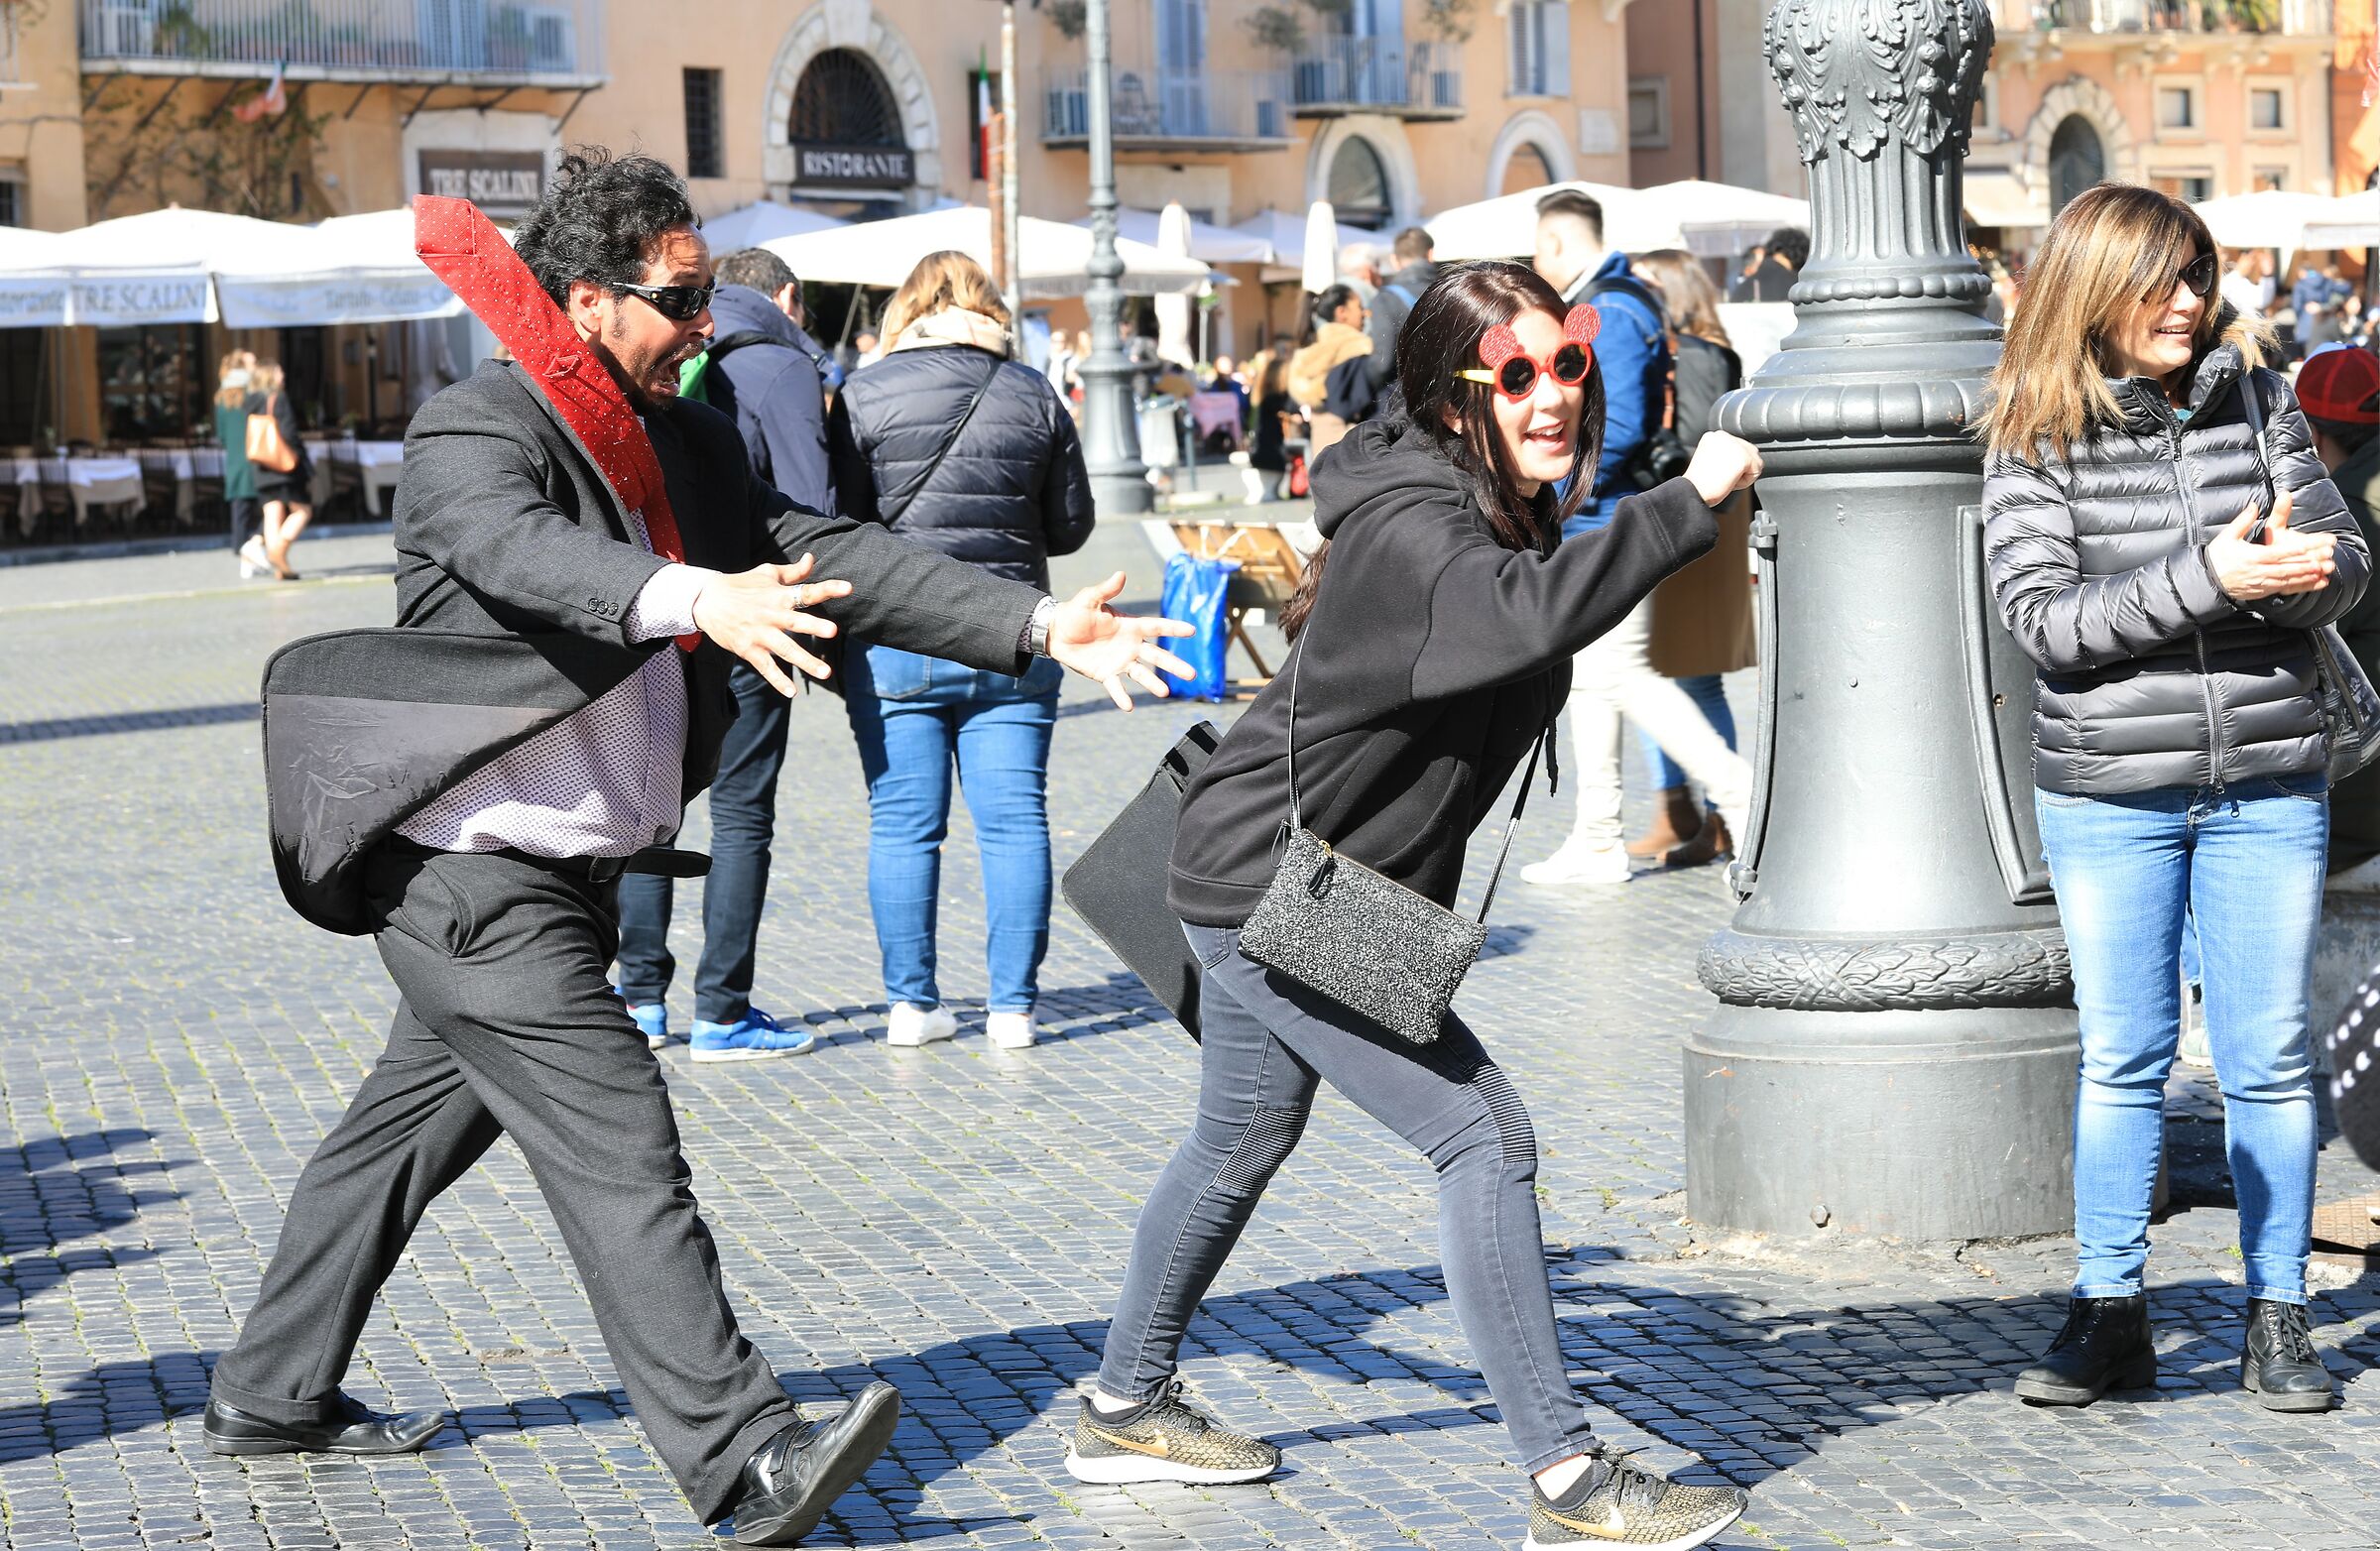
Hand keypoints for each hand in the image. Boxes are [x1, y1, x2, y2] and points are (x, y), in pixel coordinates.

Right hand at [690, 554, 852, 694]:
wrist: (705, 601)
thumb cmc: (740, 585)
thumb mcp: (766, 573)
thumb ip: (793, 572)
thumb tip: (813, 558)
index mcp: (779, 595)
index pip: (806, 591)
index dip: (827, 589)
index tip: (848, 588)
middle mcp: (771, 614)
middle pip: (795, 621)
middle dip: (813, 625)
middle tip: (832, 631)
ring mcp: (759, 634)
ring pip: (785, 649)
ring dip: (805, 661)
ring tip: (826, 672)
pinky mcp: (748, 650)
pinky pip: (765, 667)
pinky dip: (777, 680)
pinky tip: (791, 692)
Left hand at [1045, 571, 1196, 710]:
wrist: (1057, 632)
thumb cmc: (1075, 612)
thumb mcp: (1090, 599)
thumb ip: (1106, 589)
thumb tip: (1121, 574)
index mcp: (1130, 626)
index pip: (1156, 627)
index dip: (1174, 628)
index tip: (1191, 630)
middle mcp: (1130, 646)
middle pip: (1157, 656)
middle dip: (1174, 665)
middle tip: (1192, 674)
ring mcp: (1120, 661)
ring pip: (1142, 674)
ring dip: (1153, 683)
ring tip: (1165, 693)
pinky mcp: (1106, 674)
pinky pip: (1116, 687)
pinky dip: (1122, 696)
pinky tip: (1129, 706)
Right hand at [1684, 431, 1761, 507]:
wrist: (1693, 492)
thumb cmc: (1698, 484)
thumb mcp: (1711, 460)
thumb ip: (1725, 453)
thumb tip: (1744, 458)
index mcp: (1714, 435)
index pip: (1739, 446)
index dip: (1732, 464)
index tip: (1717, 472)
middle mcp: (1724, 435)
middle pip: (1750, 451)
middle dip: (1740, 468)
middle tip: (1720, 476)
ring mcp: (1734, 445)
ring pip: (1754, 461)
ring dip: (1742, 474)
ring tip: (1723, 478)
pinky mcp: (1743, 457)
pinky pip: (1756, 472)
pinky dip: (1745, 482)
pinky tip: (1728, 482)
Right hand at [2207, 489, 2336, 602]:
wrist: (2208, 581)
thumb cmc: (2218, 557)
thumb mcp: (2227, 536)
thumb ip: (2243, 521)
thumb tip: (2254, 505)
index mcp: (2252, 556)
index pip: (2278, 553)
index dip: (2295, 550)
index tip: (2310, 546)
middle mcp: (2259, 571)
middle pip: (2287, 567)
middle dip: (2307, 564)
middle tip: (2326, 560)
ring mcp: (2262, 583)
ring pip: (2288, 580)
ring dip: (2307, 576)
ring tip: (2324, 571)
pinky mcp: (2263, 591)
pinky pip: (2285, 589)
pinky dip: (2301, 586)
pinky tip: (2315, 583)